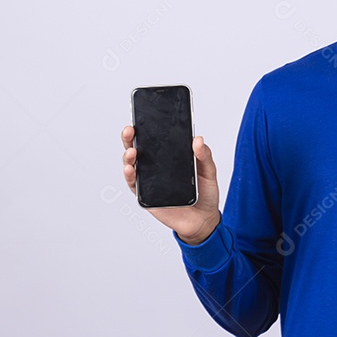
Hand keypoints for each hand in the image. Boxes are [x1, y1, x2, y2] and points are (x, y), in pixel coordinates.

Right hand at [121, 126, 220, 243]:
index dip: (147, 128)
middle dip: (130, 138)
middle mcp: (156, 167)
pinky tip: (130, 169)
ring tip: (132, 151)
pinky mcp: (146, 195)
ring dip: (128, 156)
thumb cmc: (205, 194)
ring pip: (132, 164)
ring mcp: (149, 180)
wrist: (203, 220)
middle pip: (138, 148)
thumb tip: (198, 139)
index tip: (142, 117)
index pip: (155, 139)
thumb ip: (204, 156)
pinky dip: (129, 175)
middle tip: (130, 130)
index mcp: (170, 157)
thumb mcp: (209, 172)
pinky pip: (134, 184)